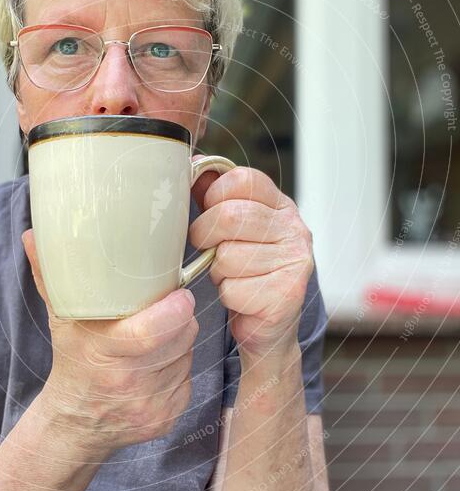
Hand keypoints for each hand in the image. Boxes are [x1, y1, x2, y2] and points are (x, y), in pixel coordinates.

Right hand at [22, 229, 198, 455]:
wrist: (74, 424)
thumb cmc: (72, 362)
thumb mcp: (61, 320)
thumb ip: (50, 278)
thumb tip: (33, 235)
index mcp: (103, 355)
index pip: (152, 332)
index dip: (175, 311)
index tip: (181, 295)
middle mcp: (128, 384)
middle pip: (180, 338)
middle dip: (181, 319)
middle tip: (171, 307)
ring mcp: (149, 405)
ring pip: (188, 357)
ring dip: (181, 342)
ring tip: (160, 335)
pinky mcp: (166, 419)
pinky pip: (189, 380)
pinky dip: (180, 367)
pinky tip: (160, 363)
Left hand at [190, 160, 313, 354]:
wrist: (269, 324)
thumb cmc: (247, 270)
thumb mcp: (234, 228)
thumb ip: (215, 197)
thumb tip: (194, 166)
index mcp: (280, 205)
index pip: (242, 180)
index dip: (214, 196)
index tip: (210, 212)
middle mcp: (295, 229)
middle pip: (230, 216)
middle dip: (206, 236)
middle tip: (209, 249)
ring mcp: (295, 261)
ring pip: (228, 256)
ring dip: (218, 271)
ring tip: (233, 276)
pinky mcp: (288, 294)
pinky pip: (234, 289)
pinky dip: (229, 296)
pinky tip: (243, 297)